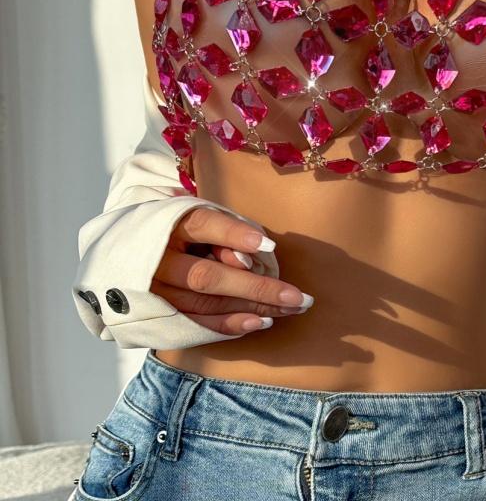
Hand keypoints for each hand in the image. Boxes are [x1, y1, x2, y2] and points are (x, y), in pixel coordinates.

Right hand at [149, 206, 313, 333]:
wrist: (127, 250)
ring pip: (204, 304)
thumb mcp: (198, 217)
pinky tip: (259, 322)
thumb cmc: (180, 229)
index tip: (270, 247)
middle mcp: (155, 259)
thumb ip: (224, 230)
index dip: (235, 235)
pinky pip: (195, 325)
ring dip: (249, 309)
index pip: (203, 225)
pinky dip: (228, 326)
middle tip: (298, 297)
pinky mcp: (155, 314)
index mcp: (167, 223)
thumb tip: (250, 259)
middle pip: (207, 276)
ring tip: (287, 310)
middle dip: (256, 287)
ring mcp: (152, 291)